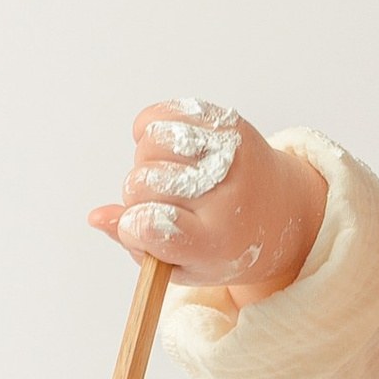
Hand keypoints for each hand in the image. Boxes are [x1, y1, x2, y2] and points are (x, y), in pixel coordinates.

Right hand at [87, 101, 327, 308]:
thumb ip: (139, 245)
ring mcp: (229, 152)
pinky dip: (151, 130)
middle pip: (142, 185)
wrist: (280, 211)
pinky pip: (162, 115)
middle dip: (138, 196)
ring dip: (146, 162)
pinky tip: (168, 150)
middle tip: (163, 204)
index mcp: (217, 239)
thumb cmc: (222, 242)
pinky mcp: (227, 122)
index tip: (143, 226)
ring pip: (149, 144)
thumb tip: (97, 216)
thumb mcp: (184, 263)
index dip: (135, 226)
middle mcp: (228, 192)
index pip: (154, 226)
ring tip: (166, 176)